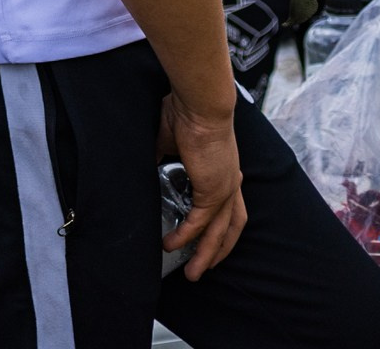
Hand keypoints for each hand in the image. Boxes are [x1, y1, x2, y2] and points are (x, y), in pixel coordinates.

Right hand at [159, 94, 245, 281]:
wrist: (199, 105)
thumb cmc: (185, 112)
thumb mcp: (169, 140)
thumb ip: (162, 157)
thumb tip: (148, 166)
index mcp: (224, 170)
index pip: (229, 208)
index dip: (221, 228)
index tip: (208, 241)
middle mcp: (230, 183)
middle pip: (231, 228)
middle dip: (217, 251)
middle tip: (202, 269)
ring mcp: (225, 189)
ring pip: (220, 232)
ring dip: (206, 255)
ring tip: (191, 273)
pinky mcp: (214, 191)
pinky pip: (200, 222)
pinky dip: (187, 236)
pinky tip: (172, 245)